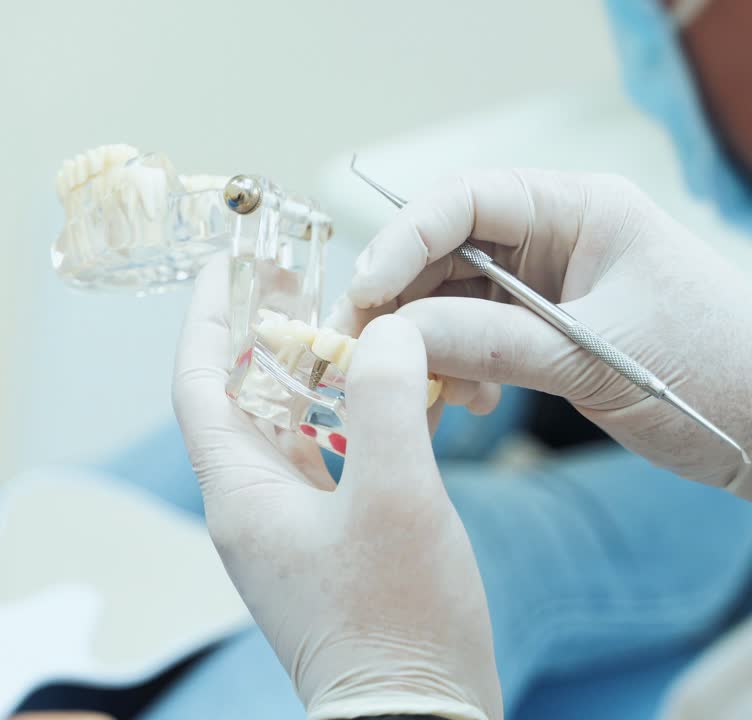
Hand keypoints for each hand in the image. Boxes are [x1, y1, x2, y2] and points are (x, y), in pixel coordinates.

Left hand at [173, 260, 502, 719]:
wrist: (414, 718)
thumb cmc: (396, 622)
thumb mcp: (395, 498)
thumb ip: (384, 403)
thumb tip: (384, 333)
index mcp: (241, 493)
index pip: (201, 382)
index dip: (209, 316)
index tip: (227, 263)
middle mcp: (253, 506)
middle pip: (246, 398)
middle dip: (271, 334)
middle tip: (305, 279)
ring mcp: (290, 527)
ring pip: (294, 427)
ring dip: (322, 375)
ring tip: (361, 325)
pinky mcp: (331, 544)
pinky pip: (332, 461)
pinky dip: (358, 421)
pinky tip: (402, 395)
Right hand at [333, 170, 751, 492]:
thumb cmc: (716, 370)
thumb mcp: (594, 355)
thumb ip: (491, 342)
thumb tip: (394, 339)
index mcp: (580, 209)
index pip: (465, 200)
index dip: (403, 240)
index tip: (365, 294)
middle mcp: (554, 237)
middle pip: (442, 251)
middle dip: (396, 303)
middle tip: (354, 353)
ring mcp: (544, 285)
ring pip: (447, 300)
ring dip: (420, 345)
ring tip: (420, 394)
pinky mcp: (540, 330)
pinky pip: (469, 338)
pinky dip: (452, 370)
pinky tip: (464, 404)